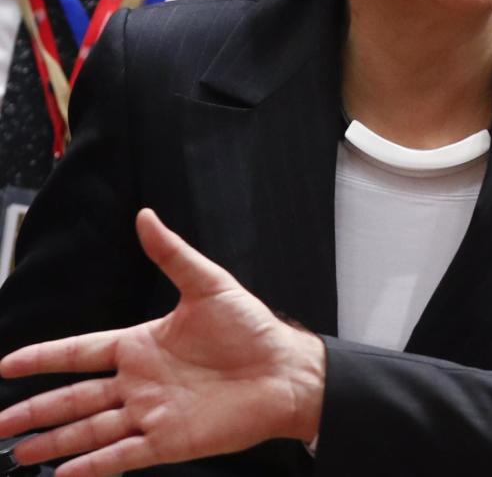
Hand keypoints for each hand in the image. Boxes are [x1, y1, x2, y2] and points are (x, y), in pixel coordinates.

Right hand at [0, 209, 325, 475]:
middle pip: (75, 397)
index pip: (81, 351)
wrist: (287, 371)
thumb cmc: (254, 328)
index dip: (44, 357)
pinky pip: (122, 455)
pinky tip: (64, 474)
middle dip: (35, 409)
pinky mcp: (170, 439)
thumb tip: (146, 216)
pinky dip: (93, 466)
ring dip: (55, 441)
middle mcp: (141, 381)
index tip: (7, 363)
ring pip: (90, 430)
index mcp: (143, 344)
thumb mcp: (209, 285)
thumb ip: (172, 254)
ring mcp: (152, 412)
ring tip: (18, 451)